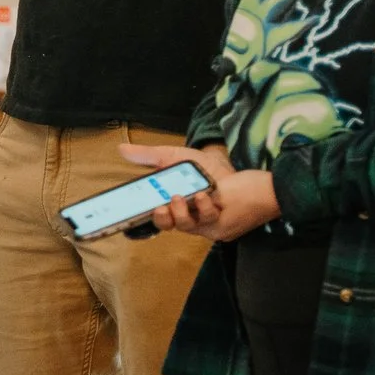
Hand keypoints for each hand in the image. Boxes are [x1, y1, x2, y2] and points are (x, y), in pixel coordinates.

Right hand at [118, 142, 280, 241]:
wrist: (253, 179)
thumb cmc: (215, 171)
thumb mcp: (179, 158)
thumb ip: (151, 156)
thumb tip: (122, 148)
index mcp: (177, 207)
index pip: (156, 216)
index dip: (143, 216)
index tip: (132, 212)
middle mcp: (191, 220)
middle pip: (169, 226)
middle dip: (161, 218)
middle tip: (158, 207)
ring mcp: (207, 225)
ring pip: (187, 226)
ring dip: (181, 212)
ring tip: (179, 197)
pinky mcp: (223, 225)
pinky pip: (208, 221)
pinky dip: (205, 207)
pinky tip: (205, 195)